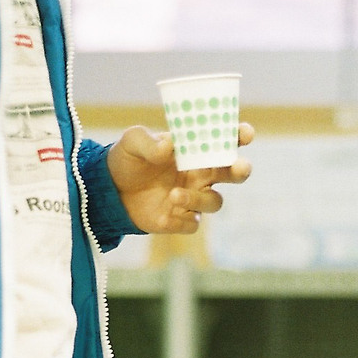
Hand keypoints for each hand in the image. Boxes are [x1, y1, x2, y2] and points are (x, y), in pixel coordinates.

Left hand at [106, 123, 253, 233]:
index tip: (245, 134)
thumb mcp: (132, 142)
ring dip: (198, 199)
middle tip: (238, 167)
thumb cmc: (129, 160)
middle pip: (234, 174)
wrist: (111, 191)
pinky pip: (193, 223)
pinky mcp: (181, 220)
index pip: (225, 141)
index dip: (239, 137)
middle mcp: (201, 175)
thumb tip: (169, 146)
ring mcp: (194, 198)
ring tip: (173, 195)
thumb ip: (148, 142)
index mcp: (196, 151)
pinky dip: (182, 219)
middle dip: (241, 170)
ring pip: (214, 202)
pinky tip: (164, 213)